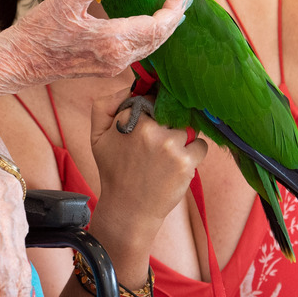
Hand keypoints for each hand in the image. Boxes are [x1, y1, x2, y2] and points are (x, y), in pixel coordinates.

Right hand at [0, 0, 190, 85]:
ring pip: (146, 49)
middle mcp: (117, 59)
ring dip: (159, 32)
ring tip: (167, 15)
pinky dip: (145, 39)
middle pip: (156, 41)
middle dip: (171, 22)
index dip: (172, 13)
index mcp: (113, 42)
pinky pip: (134, 53)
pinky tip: (141, 29)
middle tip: (181, 4)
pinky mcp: (101, 68)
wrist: (18, 63)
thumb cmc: (38, 33)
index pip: (156, 28)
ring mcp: (109, 66)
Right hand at [89, 87, 206, 231]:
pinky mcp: (185, 162)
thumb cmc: (113, 170)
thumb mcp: (97, 135)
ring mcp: (170, 145)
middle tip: (157, 145)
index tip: (147, 128)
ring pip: (187, 127)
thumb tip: (130, 86)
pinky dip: (194, 153)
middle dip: (167, 124)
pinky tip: (178, 165)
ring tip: (166, 156)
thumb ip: (104, 105)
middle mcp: (150, 129)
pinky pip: (200, 145)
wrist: (128, 209)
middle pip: (171, 112)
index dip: (152, 112)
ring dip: (182, 139)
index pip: (151, 99)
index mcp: (129, 118)